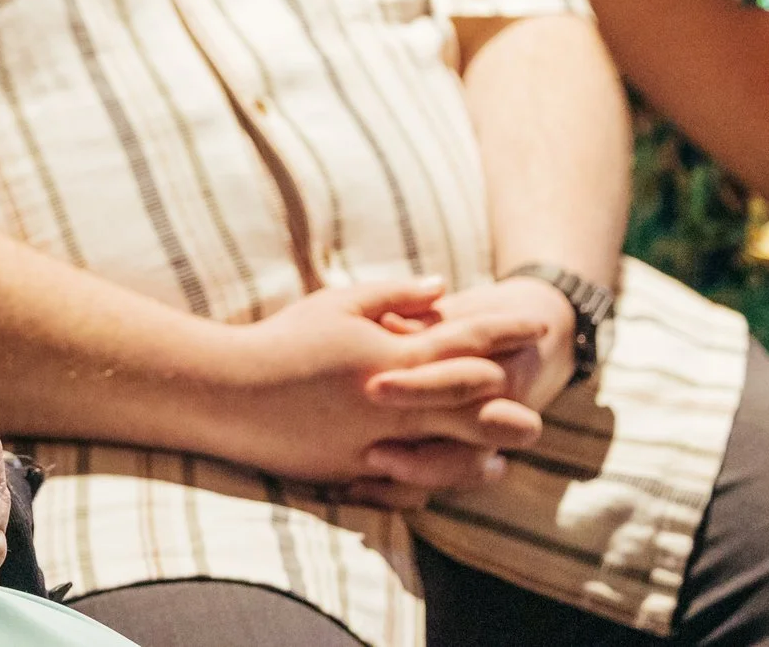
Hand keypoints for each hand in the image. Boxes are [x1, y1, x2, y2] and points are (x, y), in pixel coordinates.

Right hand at [206, 278, 545, 500]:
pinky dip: (439, 476)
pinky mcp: (353, 470)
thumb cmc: (283, 341)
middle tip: (540, 412)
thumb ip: (394, 297)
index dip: (503, 331)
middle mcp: (390, 403)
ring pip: (448, 452)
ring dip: (482, 449)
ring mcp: (373, 442)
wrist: (229, 390)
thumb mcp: (337, 303)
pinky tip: (451, 474)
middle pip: (470, 408)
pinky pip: (409, 480)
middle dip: (510, 407)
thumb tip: (443, 288)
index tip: (536, 324)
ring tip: (506, 449)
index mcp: (390, 357)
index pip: (463, 342)